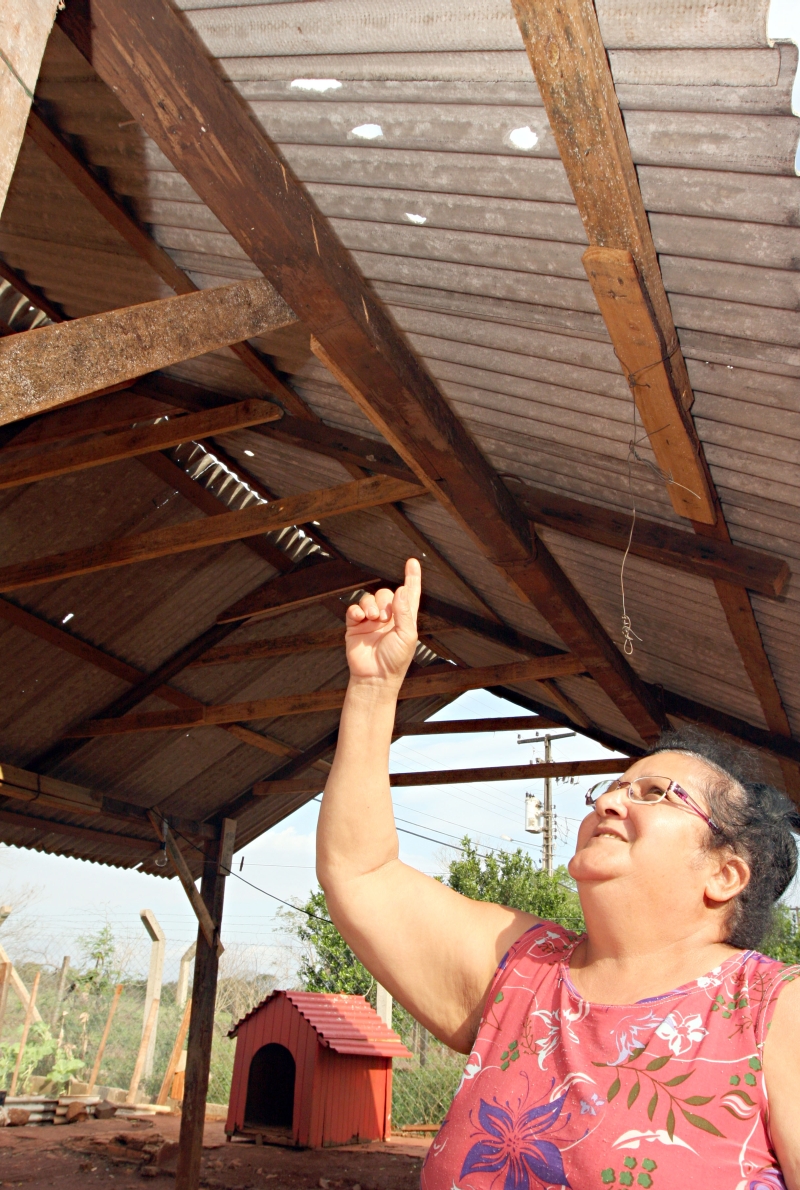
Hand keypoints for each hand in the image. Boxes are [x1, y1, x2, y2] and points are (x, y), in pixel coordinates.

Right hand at [345, 558, 420, 683]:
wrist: (375, 677)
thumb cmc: (395, 660)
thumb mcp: (407, 636)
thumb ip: (404, 612)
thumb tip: (401, 589)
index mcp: (404, 619)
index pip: (410, 594)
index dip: (412, 578)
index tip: (412, 562)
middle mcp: (388, 618)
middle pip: (386, 594)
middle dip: (385, 600)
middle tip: (384, 616)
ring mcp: (371, 621)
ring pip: (369, 599)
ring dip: (371, 605)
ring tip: (373, 618)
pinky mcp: (355, 626)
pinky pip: (354, 609)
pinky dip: (356, 610)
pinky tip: (360, 618)